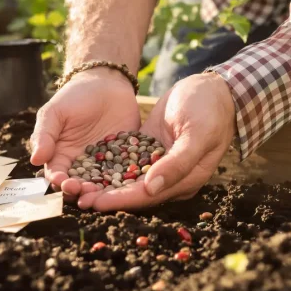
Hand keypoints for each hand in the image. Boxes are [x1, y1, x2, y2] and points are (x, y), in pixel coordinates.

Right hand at [30, 68, 140, 200]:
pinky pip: (125, 172)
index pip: (57, 175)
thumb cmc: (75, 96)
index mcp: (61, 156)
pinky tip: (126, 183)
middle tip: (85, 192)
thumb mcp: (55, 112)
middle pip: (79, 185)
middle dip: (81, 191)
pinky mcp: (126, 158)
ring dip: (101, 191)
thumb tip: (35, 159)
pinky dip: (125, 180)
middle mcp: (82, 164)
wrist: (106, 82)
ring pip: (102, 184)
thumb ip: (44, 134)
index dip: (59, 182)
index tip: (64, 182)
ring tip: (104, 194)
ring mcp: (105, 163)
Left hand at [77, 73, 235, 210]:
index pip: (147, 195)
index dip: (120, 200)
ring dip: (103, 184)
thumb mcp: (197, 134)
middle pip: (134, 192)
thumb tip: (152, 187)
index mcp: (186, 179)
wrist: (215, 88)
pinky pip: (127, 161)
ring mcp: (160, 164)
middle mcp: (171, 177)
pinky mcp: (151, 149)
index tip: (95, 203)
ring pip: (127, 179)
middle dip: (106, 196)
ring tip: (76, 186)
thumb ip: (177, 163)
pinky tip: (86, 166)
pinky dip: (108, 165)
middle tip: (76, 199)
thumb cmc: (210, 109)